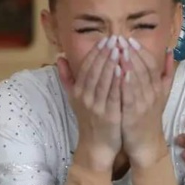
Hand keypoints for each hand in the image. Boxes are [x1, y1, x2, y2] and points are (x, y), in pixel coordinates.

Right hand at [57, 38, 121, 170]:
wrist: (96, 146)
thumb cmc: (89, 120)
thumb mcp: (74, 98)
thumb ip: (67, 77)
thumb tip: (60, 57)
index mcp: (78, 92)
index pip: (86, 67)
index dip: (95, 53)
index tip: (105, 40)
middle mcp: (85, 98)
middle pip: (95, 71)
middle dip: (105, 54)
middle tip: (114, 39)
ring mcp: (97, 107)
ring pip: (104, 81)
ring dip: (112, 64)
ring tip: (121, 49)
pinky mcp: (109, 116)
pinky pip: (114, 95)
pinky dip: (118, 82)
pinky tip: (125, 70)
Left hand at [119, 37, 174, 166]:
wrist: (145, 143)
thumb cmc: (148, 117)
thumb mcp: (160, 94)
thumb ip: (166, 73)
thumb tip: (169, 51)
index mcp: (157, 87)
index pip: (151, 64)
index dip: (141, 51)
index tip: (130, 40)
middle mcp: (152, 93)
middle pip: (144, 68)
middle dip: (132, 52)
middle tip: (120, 39)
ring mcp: (143, 103)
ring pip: (137, 79)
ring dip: (128, 63)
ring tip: (118, 50)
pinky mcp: (133, 113)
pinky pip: (129, 95)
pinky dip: (124, 82)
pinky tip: (117, 71)